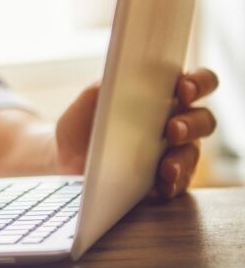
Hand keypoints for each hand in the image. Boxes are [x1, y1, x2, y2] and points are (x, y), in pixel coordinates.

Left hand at [55, 68, 217, 198]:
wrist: (64, 160)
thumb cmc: (83, 124)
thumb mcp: (89, 101)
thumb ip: (105, 87)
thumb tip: (117, 81)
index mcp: (164, 96)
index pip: (196, 83)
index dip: (198, 83)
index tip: (184, 88)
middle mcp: (176, 123)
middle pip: (203, 120)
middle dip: (192, 124)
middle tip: (172, 129)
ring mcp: (175, 153)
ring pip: (193, 154)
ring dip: (182, 159)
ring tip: (166, 166)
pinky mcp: (166, 181)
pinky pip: (179, 184)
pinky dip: (171, 184)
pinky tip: (161, 186)